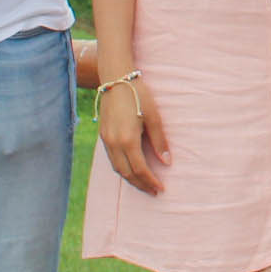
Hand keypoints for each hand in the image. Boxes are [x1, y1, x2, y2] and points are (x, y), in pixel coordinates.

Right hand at [96, 75, 170, 194]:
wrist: (116, 80)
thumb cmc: (139, 95)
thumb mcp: (154, 116)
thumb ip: (160, 141)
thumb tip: (167, 162)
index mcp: (127, 140)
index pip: (140, 169)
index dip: (150, 181)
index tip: (160, 189)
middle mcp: (114, 144)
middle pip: (127, 173)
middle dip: (140, 185)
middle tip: (153, 191)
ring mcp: (106, 141)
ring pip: (117, 168)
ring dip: (130, 179)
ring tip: (144, 184)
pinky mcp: (103, 136)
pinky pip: (112, 160)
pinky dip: (122, 168)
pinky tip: (131, 169)